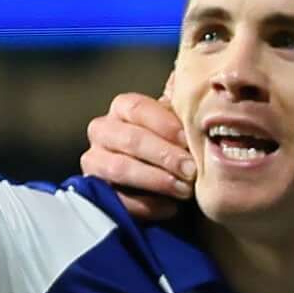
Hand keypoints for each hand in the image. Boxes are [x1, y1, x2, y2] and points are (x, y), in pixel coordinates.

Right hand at [82, 91, 194, 219]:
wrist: (163, 186)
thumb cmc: (174, 148)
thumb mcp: (179, 126)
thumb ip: (184, 107)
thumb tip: (198, 83)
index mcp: (122, 109)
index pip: (136, 107)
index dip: (163, 123)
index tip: (188, 140)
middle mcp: (103, 131)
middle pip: (129, 139)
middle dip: (164, 155)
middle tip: (192, 170)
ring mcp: (95, 162)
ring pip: (120, 168)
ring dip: (156, 180)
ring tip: (185, 190)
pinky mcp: (97, 192)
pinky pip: (118, 199)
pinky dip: (146, 205)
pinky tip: (171, 208)